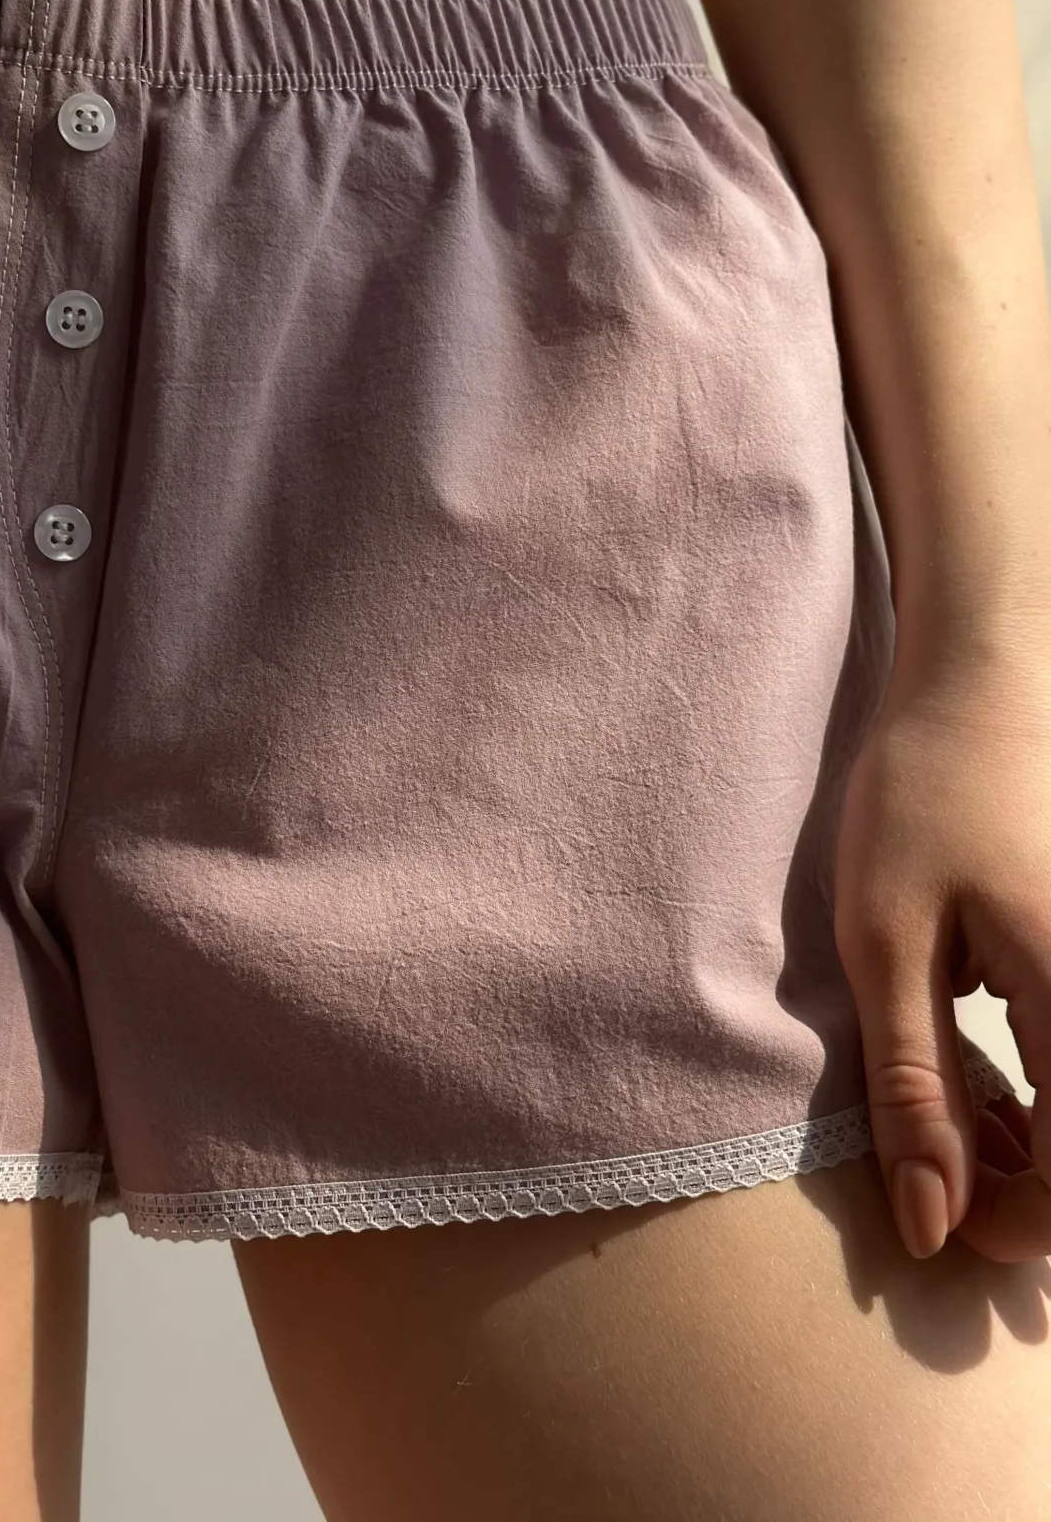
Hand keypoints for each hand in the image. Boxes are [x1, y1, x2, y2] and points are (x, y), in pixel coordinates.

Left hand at [832, 644, 1050, 1262]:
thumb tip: (931, 1223)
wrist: (978, 689)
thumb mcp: (886, 943)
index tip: (934, 1223)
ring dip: (1043, 1151)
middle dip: (1034, 1200)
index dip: (1015, 1232)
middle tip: (942, 1180)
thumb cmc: (920, 799)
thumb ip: (914, 1087)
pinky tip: (986, 1084)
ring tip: (956, 1127)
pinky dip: (1049, 1100)